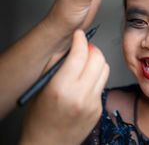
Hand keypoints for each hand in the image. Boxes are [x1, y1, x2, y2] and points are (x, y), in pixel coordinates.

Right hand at [19, 30, 109, 144]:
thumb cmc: (39, 118)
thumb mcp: (41, 87)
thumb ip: (56, 64)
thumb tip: (70, 47)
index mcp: (62, 88)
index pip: (80, 54)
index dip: (80, 40)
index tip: (79, 35)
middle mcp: (81, 95)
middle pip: (98, 59)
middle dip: (92, 48)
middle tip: (84, 47)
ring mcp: (93, 102)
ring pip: (105, 69)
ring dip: (97, 61)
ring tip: (86, 63)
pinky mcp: (99, 108)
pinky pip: (103, 84)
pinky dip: (96, 77)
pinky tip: (85, 81)